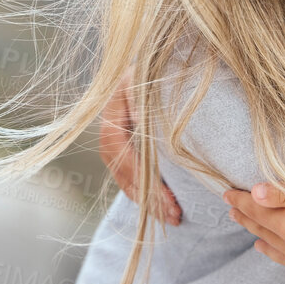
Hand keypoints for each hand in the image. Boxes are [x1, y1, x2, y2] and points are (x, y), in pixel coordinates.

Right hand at [99, 80, 180, 224]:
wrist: (158, 66)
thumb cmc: (159, 72)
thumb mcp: (151, 79)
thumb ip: (144, 96)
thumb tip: (139, 115)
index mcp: (114, 111)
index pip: (121, 149)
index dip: (141, 175)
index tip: (166, 195)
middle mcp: (109, 129)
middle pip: (122, 170)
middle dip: (148, 195)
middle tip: (175, 213)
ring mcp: (115, 140)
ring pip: (125, 178)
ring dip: (148, 201)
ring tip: (174, 218)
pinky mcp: (125, 149)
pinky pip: (129, 177)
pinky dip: (145, 194)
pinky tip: (164, 208)